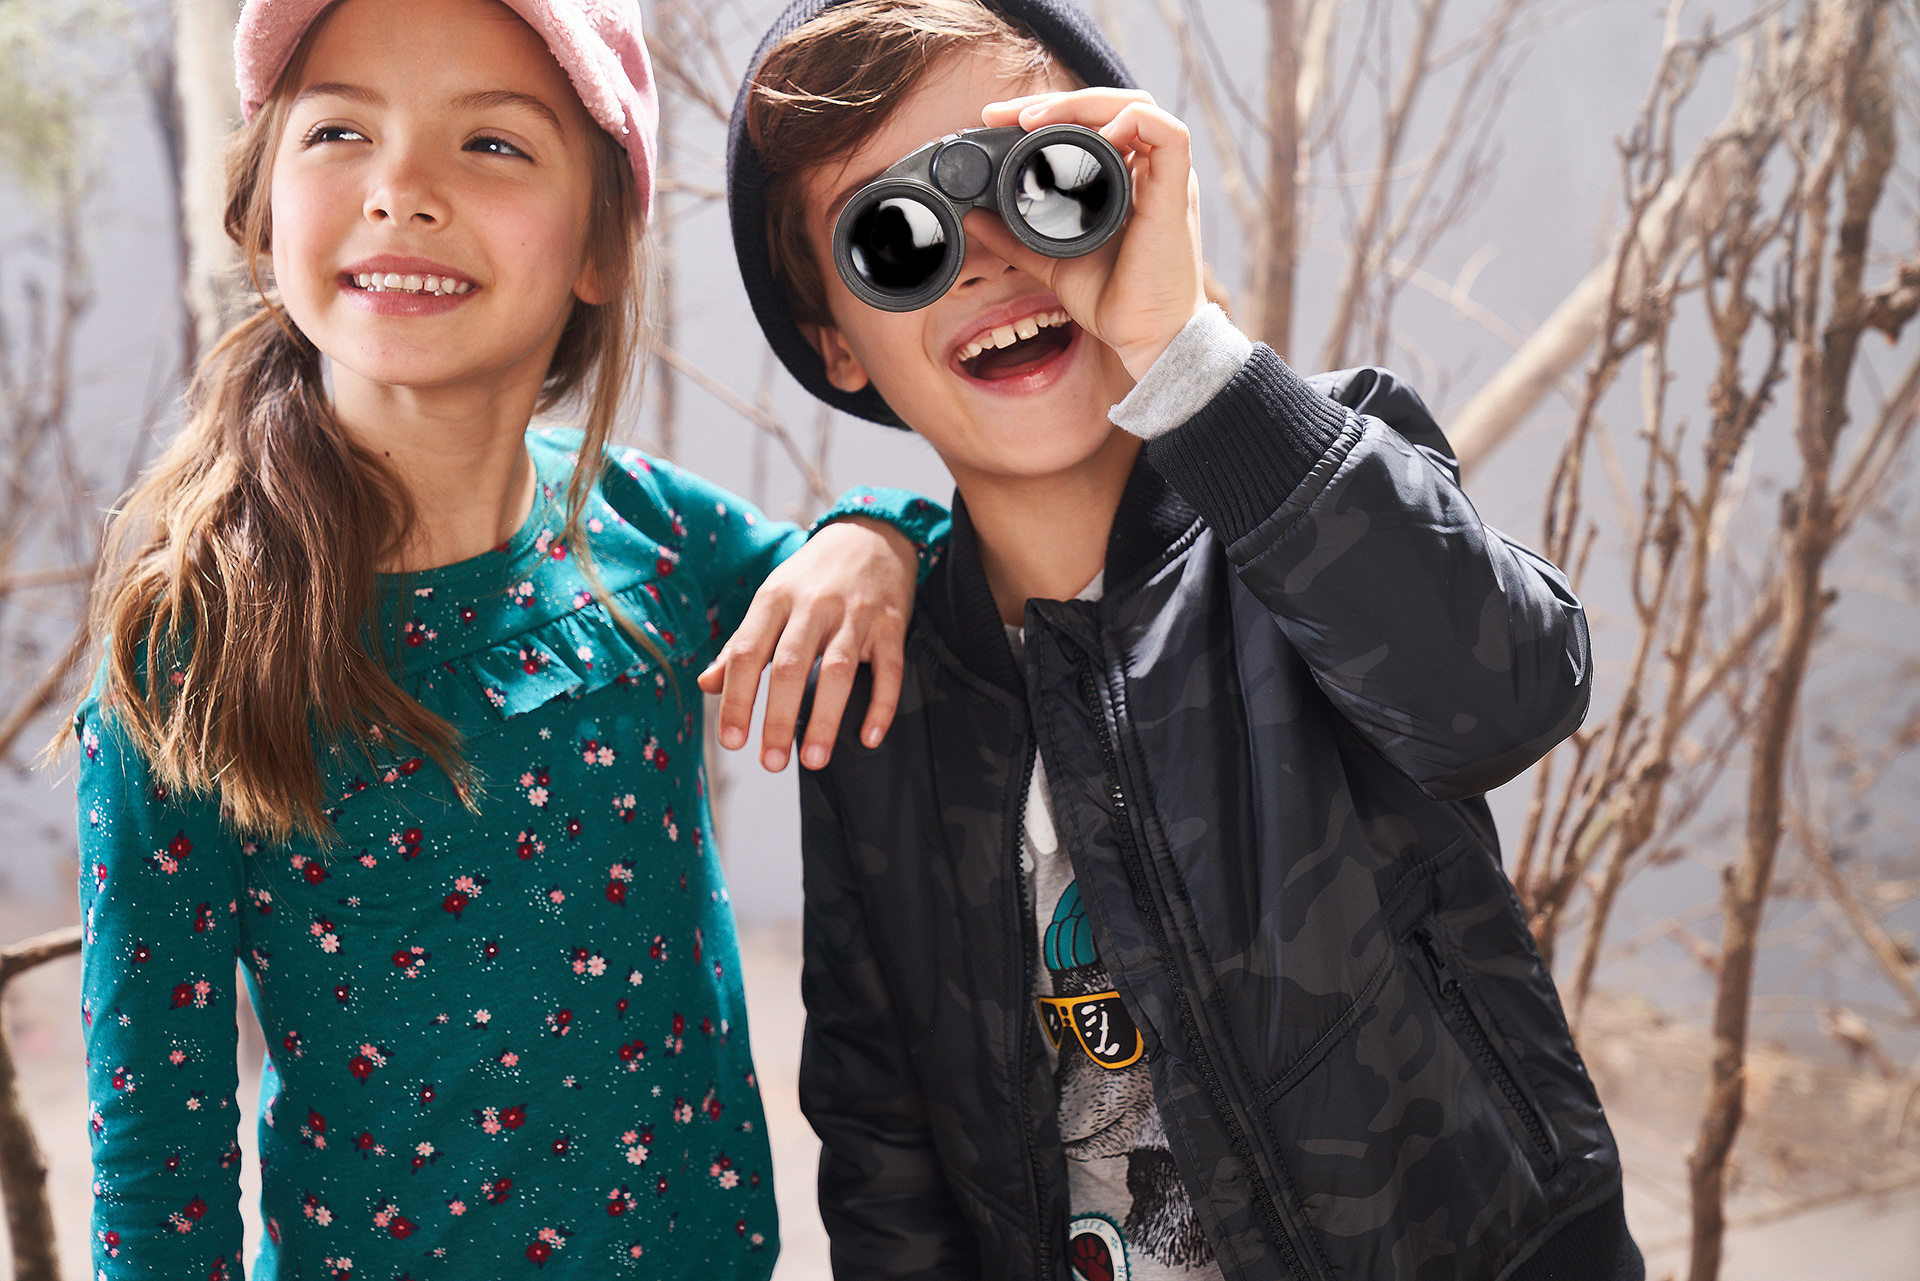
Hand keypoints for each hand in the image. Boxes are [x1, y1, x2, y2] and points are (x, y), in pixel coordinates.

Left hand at [696, 516, 916, 771]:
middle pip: (791, 666)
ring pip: (838, 670)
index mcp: (775, 598)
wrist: (871, 533)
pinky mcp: (891, 623)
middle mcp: (813, 605)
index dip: (737, 698)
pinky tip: (869, 736)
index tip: (732, 740)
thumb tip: (708, 685)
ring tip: (814, 760)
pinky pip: (888, 669)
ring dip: (826, 719)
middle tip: (771, 763)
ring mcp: (855, 614)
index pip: (748, 653)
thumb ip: (741, 644)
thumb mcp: (772, 599)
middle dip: (779, 719)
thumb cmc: (813, 576)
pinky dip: (881, 705)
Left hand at [974, 88, 1207, 379]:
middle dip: (1056, 100)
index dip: (1049, 109)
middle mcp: (1148, 171)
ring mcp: (1166, 178)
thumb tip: (972, 218)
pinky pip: (1169, 134)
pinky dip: (1132, 123)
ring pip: (1136, 106)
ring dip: (1084, 103)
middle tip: (1007, 115)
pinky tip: (1097, 136)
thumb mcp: (1051, 260)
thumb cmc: (1113, 300)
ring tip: (1036, 121)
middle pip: (1111, 104)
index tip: (1000, 121)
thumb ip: (1013, 238)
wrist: (1145, 338)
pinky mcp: (1178, 193)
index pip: (1093, 119)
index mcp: (1125, 177)